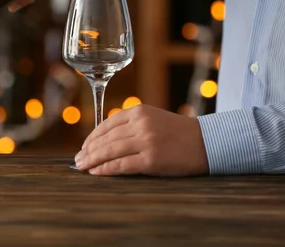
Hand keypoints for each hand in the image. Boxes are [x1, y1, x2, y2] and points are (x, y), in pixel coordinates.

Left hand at [74, 105, 208, 176]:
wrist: (206, 142)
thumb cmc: (178, 133)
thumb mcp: (153, 119)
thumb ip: (131, 125)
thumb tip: (104, 140)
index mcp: (139, 112)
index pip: (107, 124)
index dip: (92, 137)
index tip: (84, 147)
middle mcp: (141, 124)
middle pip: (106, 139)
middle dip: (89, 151)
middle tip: (78, 161)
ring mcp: (146, 142)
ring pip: (110, 151)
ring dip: (93, 160)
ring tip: (82, 167)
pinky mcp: (151, 160)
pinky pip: (122, 165)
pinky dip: (106, 169)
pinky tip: (97, 173)